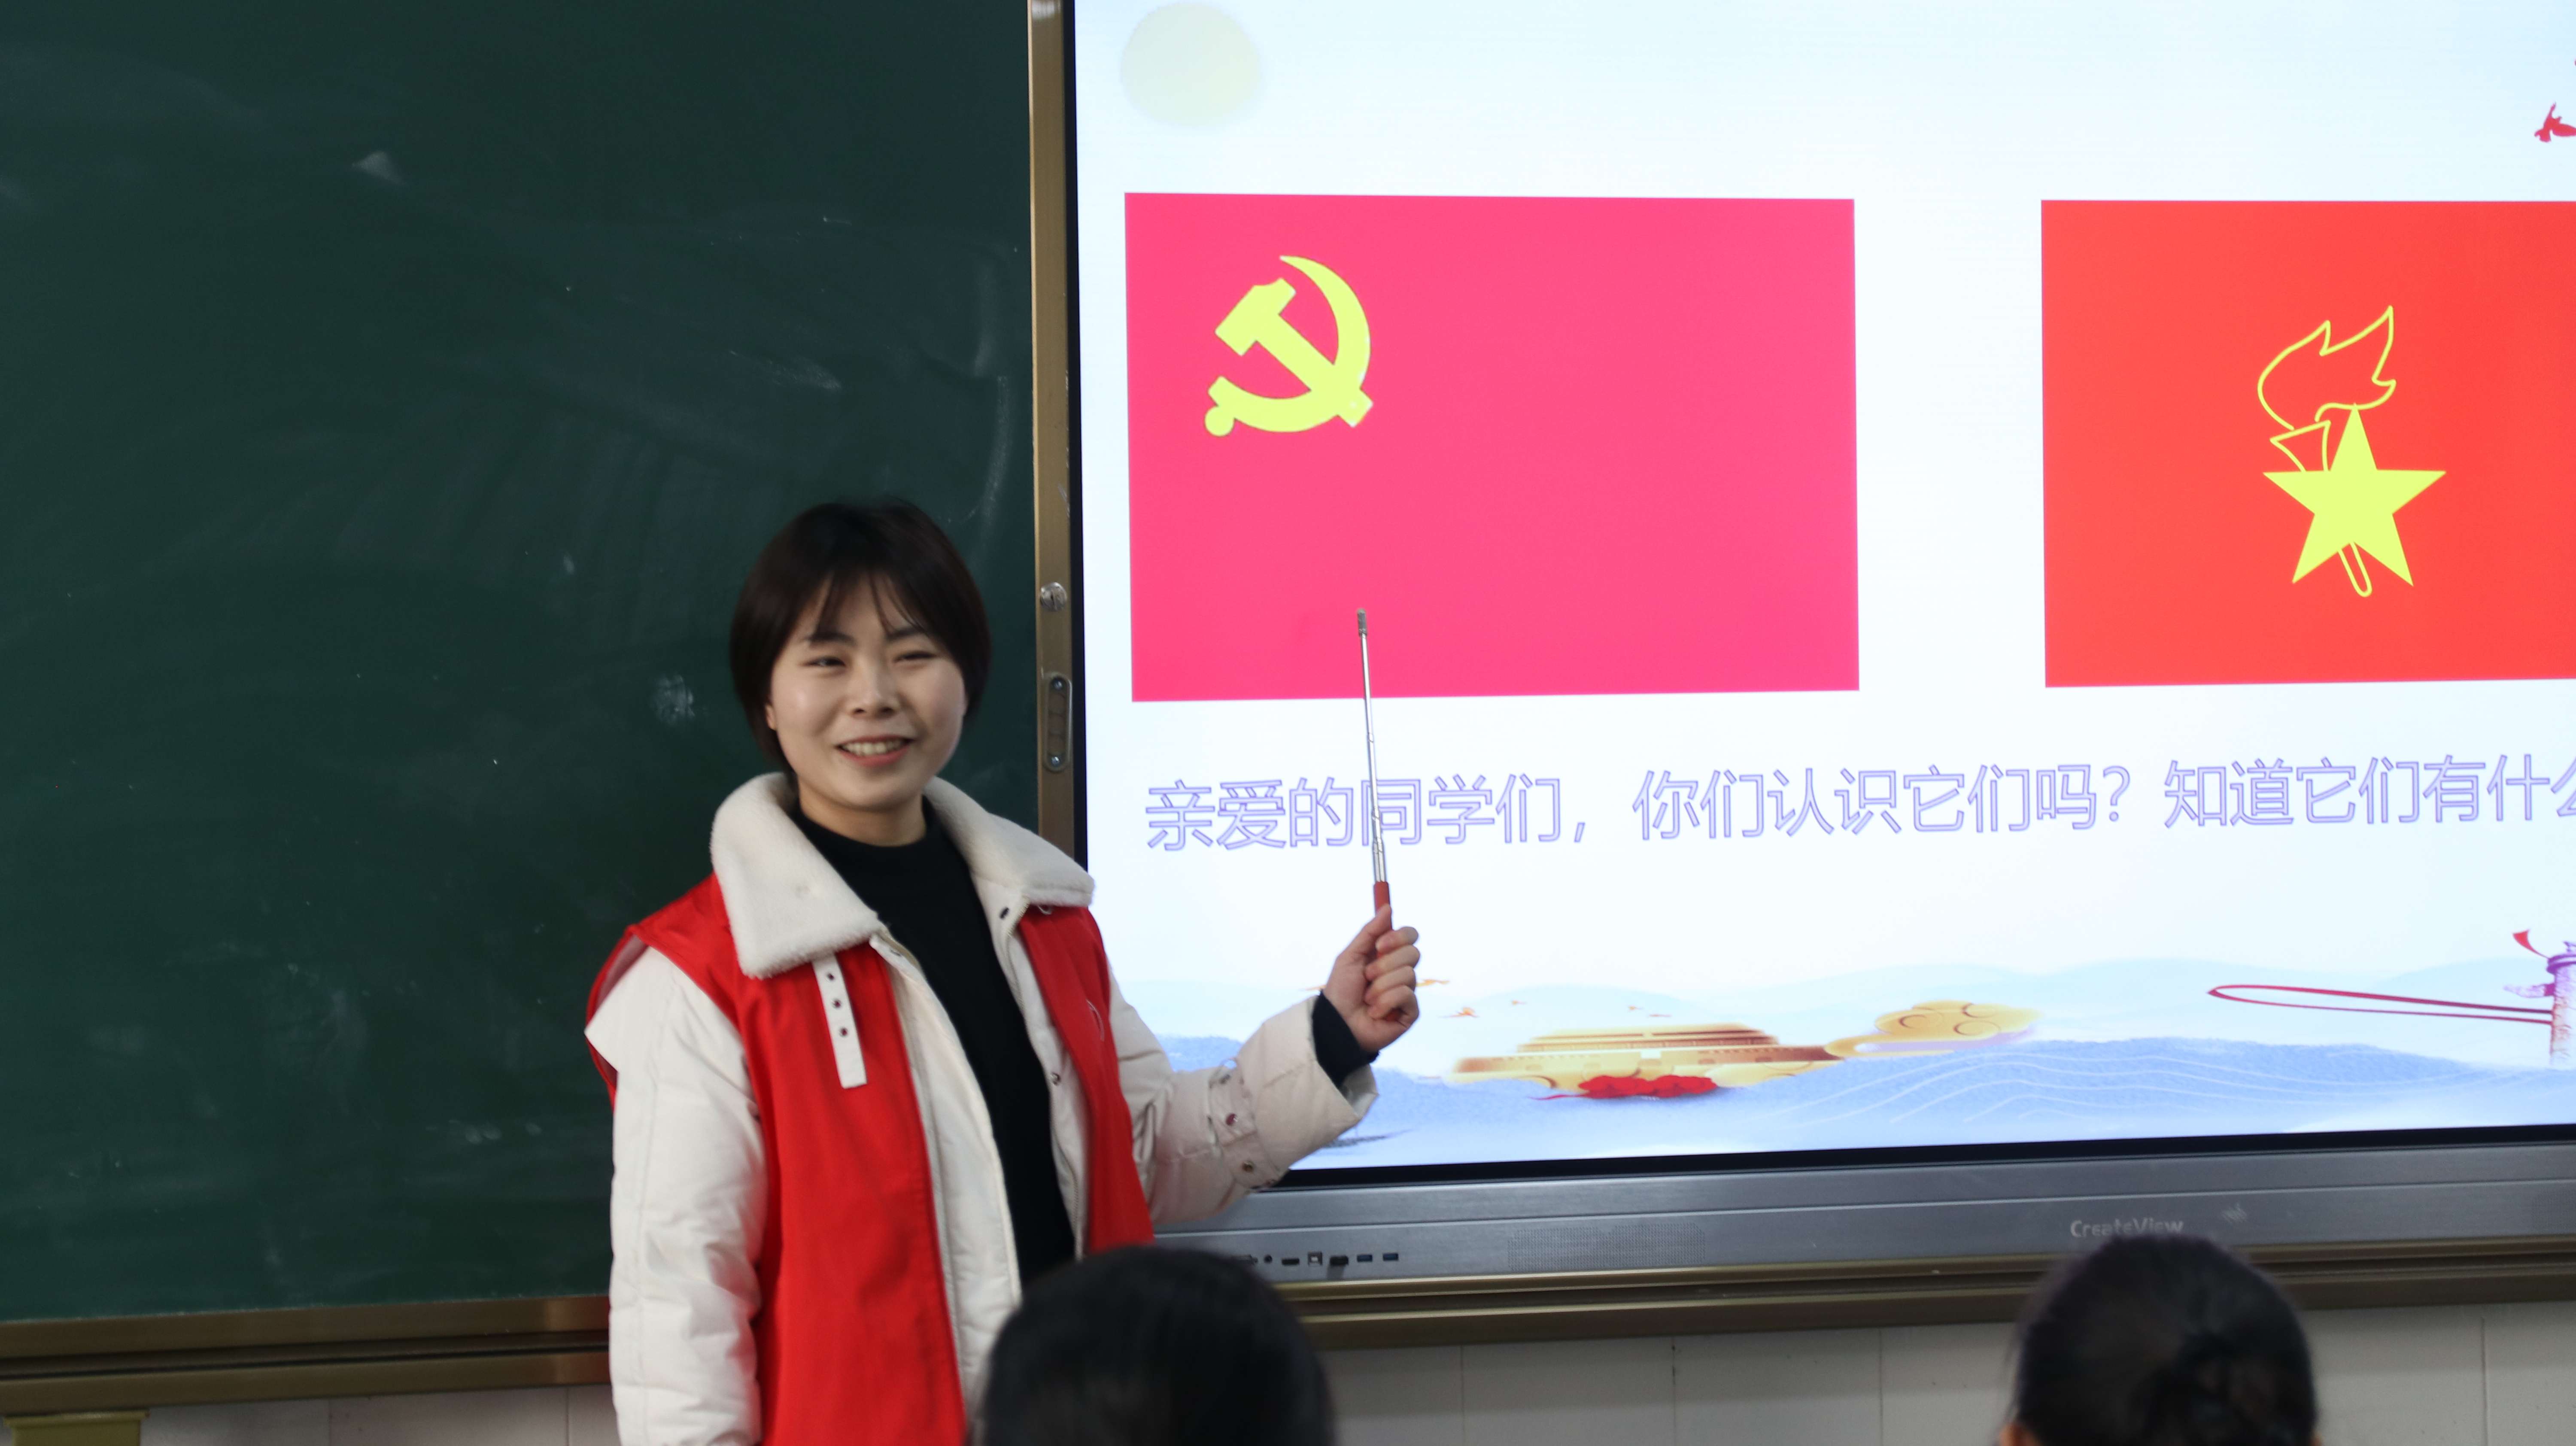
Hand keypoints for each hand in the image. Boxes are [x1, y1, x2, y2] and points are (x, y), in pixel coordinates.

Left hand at [1321, 906, 1419, 1052]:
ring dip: (1381, 986)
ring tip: (1367, 998)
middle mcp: (1401, 971)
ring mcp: (1407, 992)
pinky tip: (1375, 1012)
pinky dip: (1385, 1002)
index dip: (1399, 937)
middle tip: (1367, 976)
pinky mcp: (1410, 1012)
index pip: (1410, 936)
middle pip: (1413, 953)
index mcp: (1389, 955)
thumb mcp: (1351, 956)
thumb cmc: (1341, 990)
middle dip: (1385, 964)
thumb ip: (1369, 932)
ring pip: (1408, 975)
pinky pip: (1407, 995)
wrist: (1337, 1022)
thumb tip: (1388, 906)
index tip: (1379, 945)